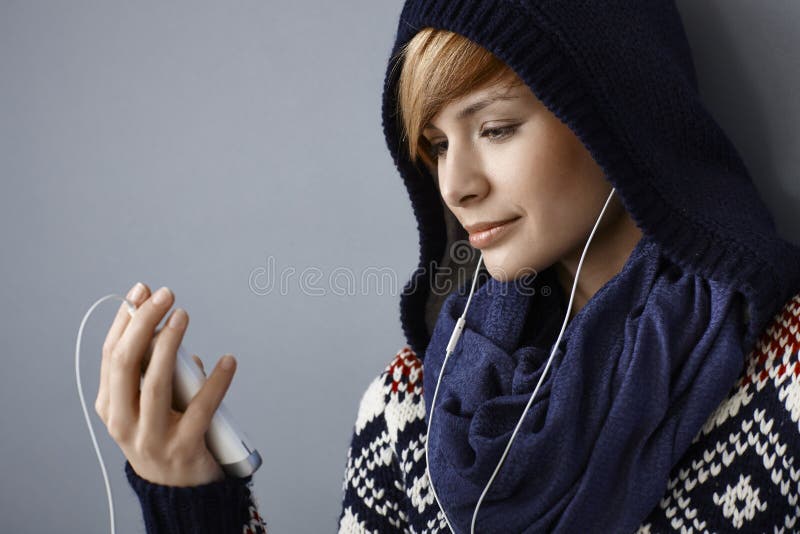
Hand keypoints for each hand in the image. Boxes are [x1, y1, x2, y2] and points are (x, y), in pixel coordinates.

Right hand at [95, 282, 237, 485]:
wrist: (178, 490)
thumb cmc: (164, 432)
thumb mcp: (149, 403)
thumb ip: (153, 369)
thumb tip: (170, 328)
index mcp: (110, 407)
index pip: (110, 355)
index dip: (126, 320)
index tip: (143, 290)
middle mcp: (123, 423)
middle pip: (126, 363)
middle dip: (143, 323)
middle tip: (165, 295)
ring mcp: (151, 438)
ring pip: (155, 383)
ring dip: (169, 344)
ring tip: (183, 315)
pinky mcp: (183, 448)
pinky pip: (201, 408)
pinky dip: (216, 381)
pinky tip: (228, 360)